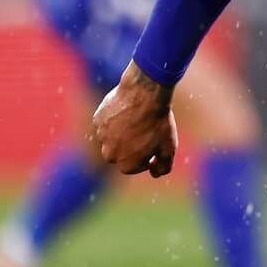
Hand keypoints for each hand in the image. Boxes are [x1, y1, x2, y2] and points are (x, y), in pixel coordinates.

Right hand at [92, 60, 178, 177]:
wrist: (145, 93)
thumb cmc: (158, 122)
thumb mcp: (169, 148)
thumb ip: (163, 167)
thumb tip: (154, 173)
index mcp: (126, 166)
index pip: (136, 165)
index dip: (146, 153)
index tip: (153, 140)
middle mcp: (109, 155)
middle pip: (121, 153)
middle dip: (131, 145)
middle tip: (144, 129)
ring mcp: (101, 137)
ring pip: (112, 137)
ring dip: (121, 131)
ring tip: (136, 118)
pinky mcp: (97, 119)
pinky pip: (106, 123)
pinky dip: (114, 119)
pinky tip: (127, 110)